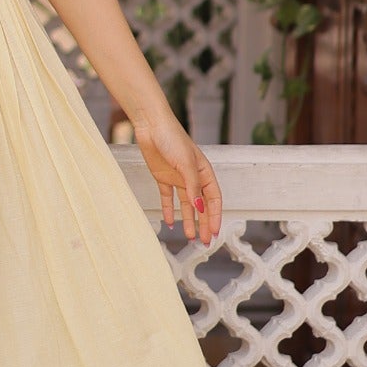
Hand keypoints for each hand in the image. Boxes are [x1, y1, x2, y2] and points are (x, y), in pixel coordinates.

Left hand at [134, 106, 222, 245]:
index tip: (215, 232)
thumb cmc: (172, 138)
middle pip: (201, 205)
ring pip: (186, 205)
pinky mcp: (162, 177)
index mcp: (204, 172)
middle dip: (204, 223)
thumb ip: (192, 187)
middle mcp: (193, 177)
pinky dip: (169, 210)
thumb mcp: (186, 164)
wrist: (151, 125)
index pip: (213, 199)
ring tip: (190, 237)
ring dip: (188, 220)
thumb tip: (199, 208)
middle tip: (205, 242)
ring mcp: (178, 178)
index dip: (215, 216)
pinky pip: (168, 198)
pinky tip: (170, 223)